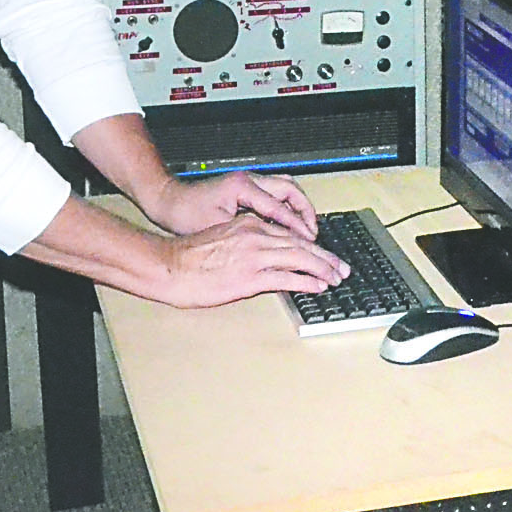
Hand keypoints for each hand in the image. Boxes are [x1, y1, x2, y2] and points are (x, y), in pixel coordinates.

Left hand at [142, 169, 321, 240]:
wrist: (168, 200)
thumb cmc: (185, 215)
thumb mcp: (216, 232)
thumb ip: (244, 240)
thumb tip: (268, 252)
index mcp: (242, 188)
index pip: (280, 207)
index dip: (297, 227)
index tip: (310, 241)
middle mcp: (249, 180)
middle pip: (291, 190)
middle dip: (306, 212)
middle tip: (314, 234)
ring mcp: (248, 181)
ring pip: (286, 188)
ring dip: (299, 207)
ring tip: (308, 228)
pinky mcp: (246, 186)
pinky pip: (276, 192)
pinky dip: (287, 206)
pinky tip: (290, 223)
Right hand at [158, 211, 348, 306]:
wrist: (170, 266)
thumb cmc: (191, 257)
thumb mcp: (224, 238)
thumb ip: (249, 243)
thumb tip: (270, 256)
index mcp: (249, 225)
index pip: (290, 234)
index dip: (313, 246)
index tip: (326, 256)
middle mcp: (255, 236)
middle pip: (301, 244)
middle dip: (325, 257)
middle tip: (342, 268)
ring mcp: (253, 256)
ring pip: (299, 258)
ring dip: (322, 269)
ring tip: (335, 278)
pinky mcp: (249, 277)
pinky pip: (285, 278)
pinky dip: (305, 281)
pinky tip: (317, 287)